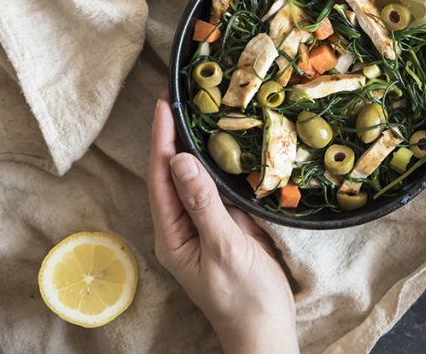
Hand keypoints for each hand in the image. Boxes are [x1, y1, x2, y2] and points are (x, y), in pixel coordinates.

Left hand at [147, 98, 298, 353]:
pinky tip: (224, 146)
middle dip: (172, 136)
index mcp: (171, 236)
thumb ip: (202, 203)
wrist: (266, 329)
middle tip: (179, 97)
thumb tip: (181, 160)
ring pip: (192, 179)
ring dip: (193, 146)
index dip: (161, 140)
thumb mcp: (224, 247)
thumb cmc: (244, 296)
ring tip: (197, 111)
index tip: (165, 105)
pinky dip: (217, 165)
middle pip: (170, 175)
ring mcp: (201, 228)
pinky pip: (213, 190)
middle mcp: (180, 228)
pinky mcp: (223, 228)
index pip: (160, 178)